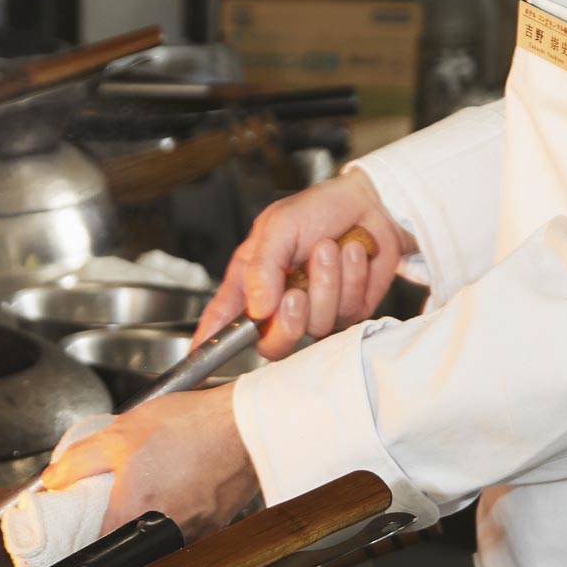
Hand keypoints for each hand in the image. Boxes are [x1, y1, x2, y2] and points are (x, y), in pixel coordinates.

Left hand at [44, 387, 257, 540]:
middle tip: (117, 491)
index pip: (93, 547)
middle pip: (127, 543)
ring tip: (153, 479)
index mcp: (133, 518)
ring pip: (157, 535)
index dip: (83, 532)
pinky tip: (181, 480)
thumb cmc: (191, 427)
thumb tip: (54, 479)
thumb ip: (80, 460)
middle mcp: (164, 536)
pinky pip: (185, 525)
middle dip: (118, 518)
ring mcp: (193, 534)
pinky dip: (178, 507)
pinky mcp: (214, 526)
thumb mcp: (121, 433)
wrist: (247, 424)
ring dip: (150, 512)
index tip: (81, 515)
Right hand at [191, 170, 413, 359]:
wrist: (369, 203)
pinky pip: (347, 311)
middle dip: (288, 321)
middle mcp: (280, 303)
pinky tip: (351, 253)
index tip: (197, 363)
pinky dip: (351, 277)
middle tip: (295, 292)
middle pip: (271, 344)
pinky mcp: (347, 312)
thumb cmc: (318, 209)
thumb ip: (262, 266)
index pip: (223, 318)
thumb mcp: (279, 225)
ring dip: (326, 281)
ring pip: (315, 325)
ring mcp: (314, 311)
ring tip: (329, 248)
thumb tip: (258, 310)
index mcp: (252, 281)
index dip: (210, 343)